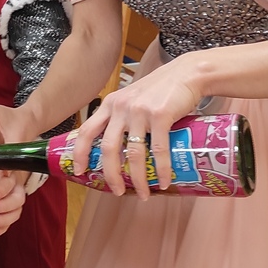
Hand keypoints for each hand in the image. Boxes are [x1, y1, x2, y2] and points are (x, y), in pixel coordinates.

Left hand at [0, 170, 25, 235]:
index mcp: (7, 174)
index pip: (9, 180)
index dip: (3, 188)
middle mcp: (14, 188)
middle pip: (17, 199)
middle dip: (4, 206)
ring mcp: (15, 202)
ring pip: (16, 212)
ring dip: (3, 219)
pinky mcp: (11, 214)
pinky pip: (10, 223)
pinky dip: (1, 229)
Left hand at [70, 57, 202, 198]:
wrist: (187, 73)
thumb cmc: (161, 89)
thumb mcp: (133, 99)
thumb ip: (123, 117)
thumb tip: (119, 148)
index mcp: (110, 104)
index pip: (86, 131)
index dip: (80, 153)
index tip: (80, 170)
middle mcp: (120, 107)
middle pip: (107, 148)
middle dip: (111, 174)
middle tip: (116, 191)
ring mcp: (139, 112)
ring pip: (134, 153)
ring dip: (138, 178)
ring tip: (144, 194)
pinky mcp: (160, 116)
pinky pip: (158, 150)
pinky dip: (161, 170)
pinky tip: (163, 182)